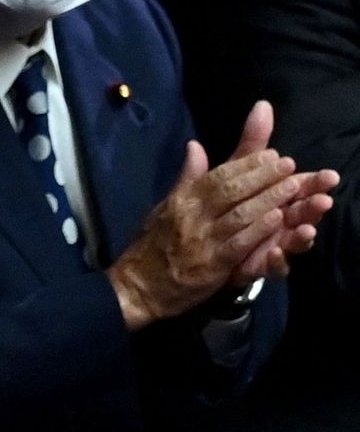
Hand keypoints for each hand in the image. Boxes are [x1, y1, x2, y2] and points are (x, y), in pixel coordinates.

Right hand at [108, 102, 336, 329]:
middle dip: (262, 175)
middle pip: (230, 190)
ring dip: (268, 199)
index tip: (271, 154)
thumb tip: (195, 146)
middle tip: (288, 163)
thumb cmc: (154, 245)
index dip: (246, 164)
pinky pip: (238, 243)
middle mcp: (192, 215)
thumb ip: (186, 178)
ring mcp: (202, 240)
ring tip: (293, 186)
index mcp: (182, 200)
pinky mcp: (212, 264)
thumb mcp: (166, 207)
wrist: (138, 286)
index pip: (217, 176)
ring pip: (239, 214)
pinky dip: (258, 230)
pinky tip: (276, 219)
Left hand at [224, 102, 339, 281]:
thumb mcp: (234, 171)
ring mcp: (272, 244)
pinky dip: (276, 260)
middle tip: (325, 198)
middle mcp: (280, 220)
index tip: (329, 174)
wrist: (194, 246)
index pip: (299, 186)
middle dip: (314, 206)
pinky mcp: (258, 265)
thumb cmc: (226, 204)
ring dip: (301, 234)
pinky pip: (272, 267)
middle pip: (301, 212)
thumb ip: (250, 144)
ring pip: (293, 240)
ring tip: (307, 228)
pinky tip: (275, 253)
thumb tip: (261, 105)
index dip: (314, 182)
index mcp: (277, 197)